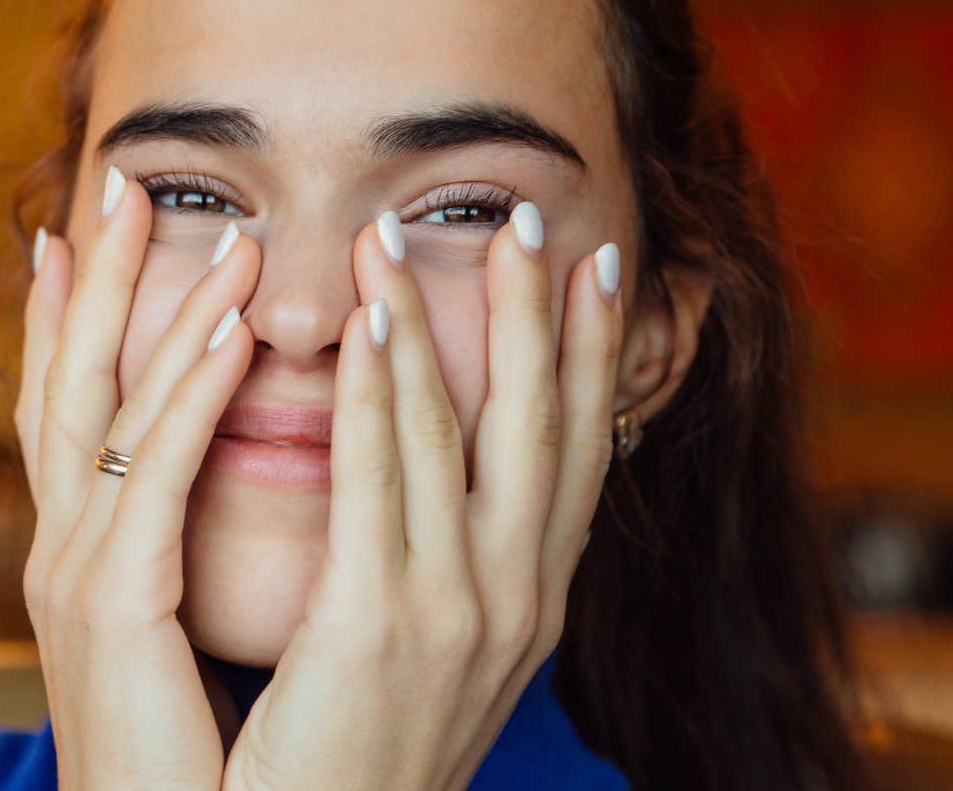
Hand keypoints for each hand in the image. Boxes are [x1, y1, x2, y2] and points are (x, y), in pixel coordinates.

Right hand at [16, 165, 261, 789]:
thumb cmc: (197, 774)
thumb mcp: (177, 647)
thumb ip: (181, 565)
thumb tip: (204, 509)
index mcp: (84, 564)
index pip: (72, 413)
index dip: (77, 321)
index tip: (90, 237)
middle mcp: (63, 554)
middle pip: (67, 384)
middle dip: (95, 282)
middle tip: (118, 184)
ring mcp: (75, 575)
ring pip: (107, 409)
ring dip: (155, 307)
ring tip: (198, 223)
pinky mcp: (110, 604)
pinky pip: (154, 472)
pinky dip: (188, 390)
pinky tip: (230, 327)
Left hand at [221, 204, 623, 790]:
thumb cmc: (357, 751)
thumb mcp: (428, 653)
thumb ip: (440, 565)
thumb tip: (446, 489)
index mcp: (528, 604)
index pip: (573, 453)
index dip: (589, 355)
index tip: (595, 267)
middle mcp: (515, 601)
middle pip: (542, 425)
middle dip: (540, 314)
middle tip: (535, 216)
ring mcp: (460, 614)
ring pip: (460, 435)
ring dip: (438, 321)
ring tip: (408, 235)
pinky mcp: (381, 627)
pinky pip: (382, 484)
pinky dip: (384, 394)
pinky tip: (372, 325)